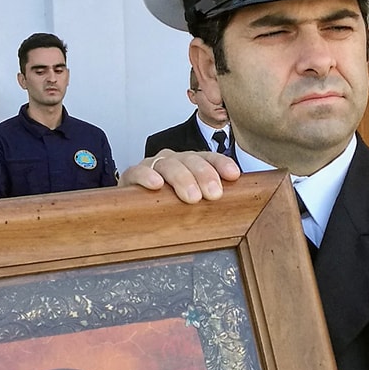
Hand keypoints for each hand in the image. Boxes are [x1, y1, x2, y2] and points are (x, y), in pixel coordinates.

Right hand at [119, 150, 239, 204]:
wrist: (131, 212)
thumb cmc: (167, 207)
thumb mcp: (192, 203)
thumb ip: (209, 200)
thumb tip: (237, 208)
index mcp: (190, 164)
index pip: (208, 158)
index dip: (221, 164)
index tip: (233, 175)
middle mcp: (173, 160)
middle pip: (190, 160)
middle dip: (204, 175)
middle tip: (213, 194)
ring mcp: (151, 166)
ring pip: (168, 164)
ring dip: (182, 178)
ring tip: (192, 197)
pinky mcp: (131, 176)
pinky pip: (138, 171)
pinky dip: (147, 176)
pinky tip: (156, 185)